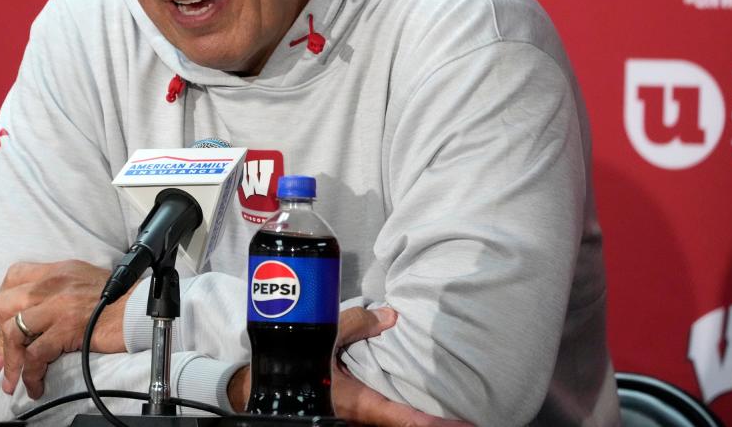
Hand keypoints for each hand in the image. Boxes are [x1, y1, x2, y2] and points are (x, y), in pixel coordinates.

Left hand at [0, 260, 130, 399]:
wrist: (139, 309)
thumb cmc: (117, 298)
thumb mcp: (84, 280)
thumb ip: (58, 288)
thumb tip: (34, 314)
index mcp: (58, 270)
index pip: (15, 276)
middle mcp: (54, 283)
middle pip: (6, 304)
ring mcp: (59, 305)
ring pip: (15, 331)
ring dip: (9, 362)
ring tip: (12, 381)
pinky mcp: (67, 328)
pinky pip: (35, 354)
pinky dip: (30, 374)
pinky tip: (34, 385)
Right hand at [228, 307, 473, 425]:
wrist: (260, 387)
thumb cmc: (293, 364)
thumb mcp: (323, 336)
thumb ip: (358, 324)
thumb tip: (393, 316)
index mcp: (357, 402)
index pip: (403, 417)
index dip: (434, 423)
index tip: (467, 425)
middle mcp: (361, 415)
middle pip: (404, 423)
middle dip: (435, 423)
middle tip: (470, 420)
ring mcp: (358, 415)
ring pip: (395, 419)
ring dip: (419, 417)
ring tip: (453, 416)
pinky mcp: (354, 407)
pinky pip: (386, 412)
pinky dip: (404, 411)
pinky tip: (420, 403)